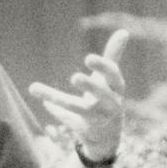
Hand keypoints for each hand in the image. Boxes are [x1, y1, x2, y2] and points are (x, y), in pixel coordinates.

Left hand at [28, 29, 128, 160]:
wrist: (108, 136)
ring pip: (80, 109)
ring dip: (62, 101)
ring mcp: (99, 119)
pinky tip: (45, 103)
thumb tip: (124, 31)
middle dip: (90, 86)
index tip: (87, 58)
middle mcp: (111, 104)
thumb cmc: (108, 98)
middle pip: (102, 95)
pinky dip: (58, 112)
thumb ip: (114, 55)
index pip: (113, 76)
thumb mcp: (110, 78)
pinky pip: (71, 120)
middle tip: (74, 77)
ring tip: (43, 92)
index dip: (102, 67)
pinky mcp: (86, 130)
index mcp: (117, 88)